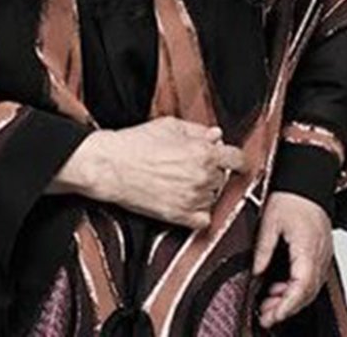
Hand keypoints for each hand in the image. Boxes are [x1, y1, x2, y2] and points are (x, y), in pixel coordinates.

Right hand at [67, 116, 243, 228]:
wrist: (109, 167)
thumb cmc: (134, 144)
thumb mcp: (170, 126)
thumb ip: (198, 131)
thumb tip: (216, 136)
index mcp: (203, 153)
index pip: (238, 159)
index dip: (234, 158)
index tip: (231, 160)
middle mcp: (202, 177)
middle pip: (222, 177)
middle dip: (211, 170)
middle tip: (190, 165)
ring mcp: (192, 199)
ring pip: (213, 197)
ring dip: (204, 190)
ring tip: (180, 180)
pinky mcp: (180, 217)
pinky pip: (204, 219)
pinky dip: (198, 212)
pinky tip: (185, 200)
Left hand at [252, 191, 332, 327]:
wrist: (307, 182)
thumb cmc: (292, 196)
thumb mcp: (270, 221)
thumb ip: (263, 249)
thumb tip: (257, 271)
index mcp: (307, 248)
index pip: (301, 286)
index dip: (287, 305)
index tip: (272, 315)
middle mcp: (319, 254)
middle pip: (307, 293)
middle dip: (286, 308)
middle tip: (265, 315)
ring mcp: (323, 255)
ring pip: (311, 288)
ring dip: (291, 300)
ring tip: (269, 304)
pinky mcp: (320, 253)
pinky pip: (312, 279)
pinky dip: (297, 289)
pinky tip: (281, 289)